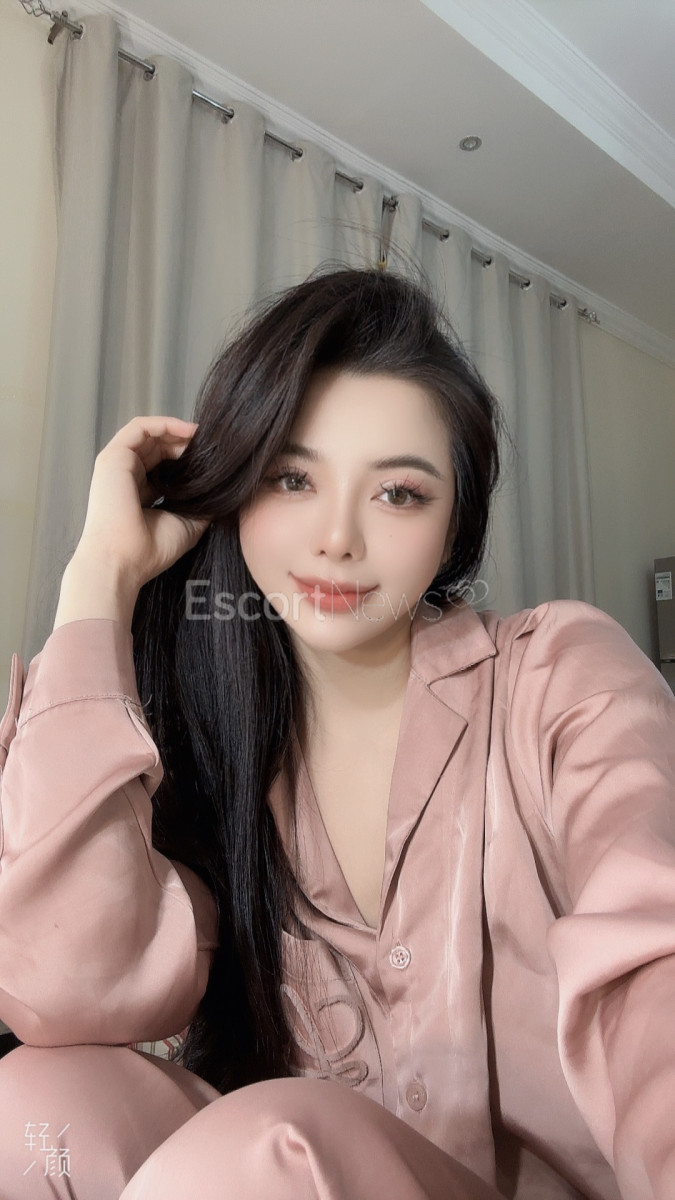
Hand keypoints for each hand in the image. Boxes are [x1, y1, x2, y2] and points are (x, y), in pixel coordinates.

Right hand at [71, 415, 210, 590]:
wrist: (123, 561)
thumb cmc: (150, 550)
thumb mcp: (186, 524)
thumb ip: (201, 506)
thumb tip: (223, 495)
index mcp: (140, 492)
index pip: (164, 464)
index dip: (187, 456)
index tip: (212, 458)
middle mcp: (126, 476)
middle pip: (158, 446)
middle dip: (185, 442)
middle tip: (211, 445)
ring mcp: (118, 465)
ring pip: (149, 434)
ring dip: (176, 430)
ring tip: (202, 436)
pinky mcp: (113, 457)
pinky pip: (140, 428)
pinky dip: (164, 424)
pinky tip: (189, 431)